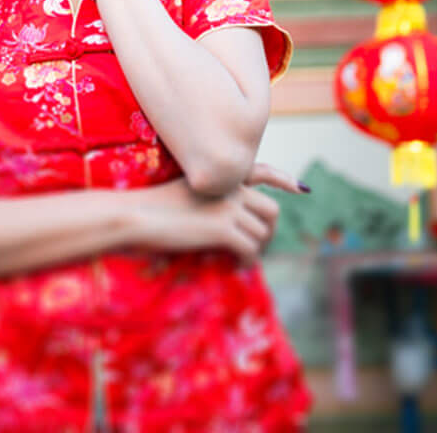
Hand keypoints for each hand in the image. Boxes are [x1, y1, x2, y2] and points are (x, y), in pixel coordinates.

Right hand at [134, 177, 281, 264]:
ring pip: (262, 233)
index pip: (263, 172)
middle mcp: (231, 188)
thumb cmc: (151, 208)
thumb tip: (226, 222)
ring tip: (243, 259)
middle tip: (256, 246)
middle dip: (269, 231)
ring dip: (257, 250)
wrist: (135, 214)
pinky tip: (236, 265)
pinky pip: (250, 249)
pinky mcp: (222, 229)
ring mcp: (228, 207)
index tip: (301, 189)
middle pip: (272, 210)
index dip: (284, 181)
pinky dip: (247, 260)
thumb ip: (210, 200)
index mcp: (222, 176)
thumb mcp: (184, 195)